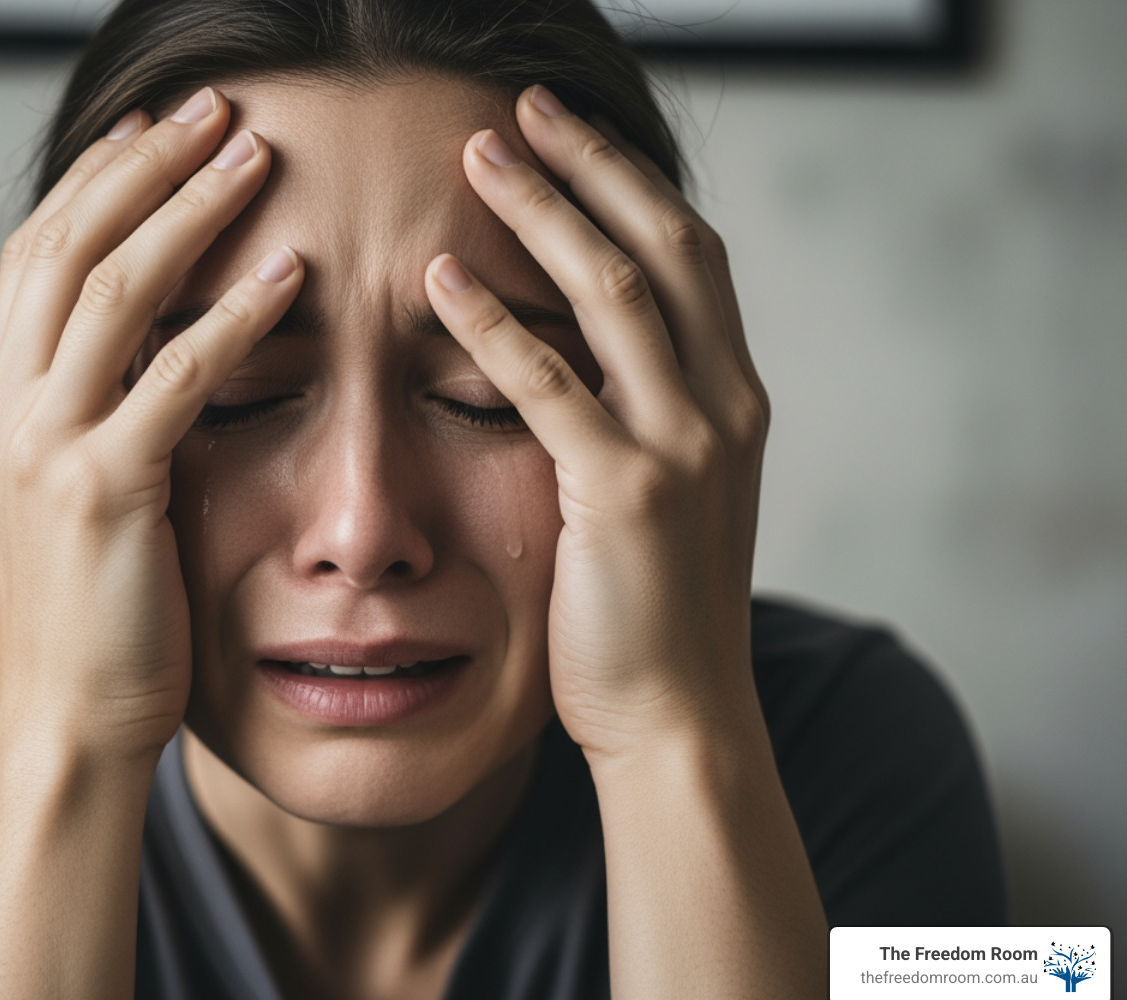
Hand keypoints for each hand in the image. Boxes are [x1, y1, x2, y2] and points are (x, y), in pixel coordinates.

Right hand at [0, 88, 303, 759]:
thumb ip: (95, 409)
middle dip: (145, 163)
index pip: (37, 252)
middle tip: (217, 107)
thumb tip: (157, 340)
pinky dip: (235, 316)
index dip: (98, 178)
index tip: (159, 128)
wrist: (67, 718)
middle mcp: (5, 405)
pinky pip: (177, 377)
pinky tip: (290, 276)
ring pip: (116, 288)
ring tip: (255, 154)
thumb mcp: (72, 491)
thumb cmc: (93, 610)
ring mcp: (45, 444)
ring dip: (190, 209)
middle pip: (70, 242)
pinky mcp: (103, 489)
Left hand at [424, 85, 769, 757]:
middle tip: (517, 109)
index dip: (629, 183)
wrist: (679, 719)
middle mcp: (723, 406)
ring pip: (611, 291)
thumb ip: (644, 420)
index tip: (566, 135)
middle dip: (590, 166)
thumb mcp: (670, 498)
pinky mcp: (625, 493)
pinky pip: (549, 384)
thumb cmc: (654, 616)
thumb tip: (583, 358)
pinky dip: (490, 323)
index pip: (687, 256)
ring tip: (475, 156)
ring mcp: (684, 445)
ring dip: (541, 212)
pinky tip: (436, 282)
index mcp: (733, 400)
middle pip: (661, 244)